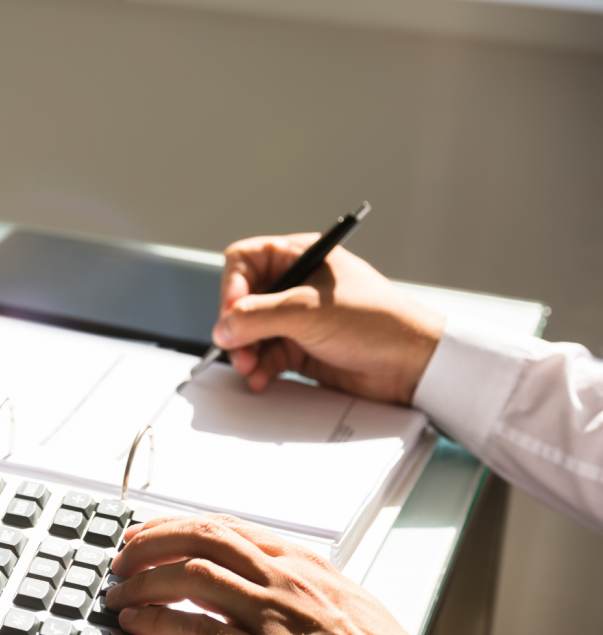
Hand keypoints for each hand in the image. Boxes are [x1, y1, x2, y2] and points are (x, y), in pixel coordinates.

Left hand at [106, 515, 486, 634]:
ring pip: (191, 575)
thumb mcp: (346, 608)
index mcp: (307, 567)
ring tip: (121, 592)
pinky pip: (194, 629)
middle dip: (152, 542)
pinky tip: (138, 623)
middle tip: (124, 557)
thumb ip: (302, 591)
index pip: (229, 528)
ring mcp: (273, 618)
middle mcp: (287, 582)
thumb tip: (263, 587)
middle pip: (202, 538)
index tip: (153, 532)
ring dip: (143, 580)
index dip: (180, 525)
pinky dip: (156, 621)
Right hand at [215, 234, 445, 403]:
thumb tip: (222, 327)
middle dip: (236, 327)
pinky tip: (261, 378)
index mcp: (302, 256)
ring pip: (250, 331)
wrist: (413, 365)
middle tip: (237, 347)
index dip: (232, 287)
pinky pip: (266, 356)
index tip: (231, 313)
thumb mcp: (308, 312)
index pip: (245, 261)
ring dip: (245, 351)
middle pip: (242, 300)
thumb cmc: (377, 322)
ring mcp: (298, 319)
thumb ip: (257, 317)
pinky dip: (259, 368)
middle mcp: (296, 285)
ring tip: (250, 367)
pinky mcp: (301, 348)